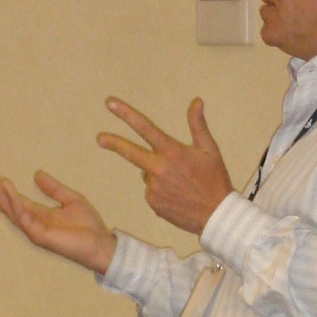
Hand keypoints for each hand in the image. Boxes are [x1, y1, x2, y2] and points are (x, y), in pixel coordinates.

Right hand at [0, 169, 117, 274]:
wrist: (101, 244)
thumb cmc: (88, 226)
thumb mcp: (70, 199)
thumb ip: (53, 188)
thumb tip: (36, 174)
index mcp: (38, 214)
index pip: (13, 198)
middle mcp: (31, 222)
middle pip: (6, 203)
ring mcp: (33, 229)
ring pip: (10, 209)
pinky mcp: (38, 234)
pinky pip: (22, 215)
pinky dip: (14, 200)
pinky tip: (7, 187)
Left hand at [97, 98, 232, 235]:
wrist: (216, 215)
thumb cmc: (215, 179)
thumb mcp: (209, 149)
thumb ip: (198, 124)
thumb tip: (196, 101)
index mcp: (172, 152)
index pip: (145, 128)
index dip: (126, 114)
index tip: (110, 104)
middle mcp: (158, 169)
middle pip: (130, 152)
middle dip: (113, 143)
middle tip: (99, 138)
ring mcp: (153, 188)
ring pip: (148, 174)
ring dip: (158, 174)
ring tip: (180, 183)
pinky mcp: (153, 203)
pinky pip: (152, 192)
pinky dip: (161, 191)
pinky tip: (177, 195)